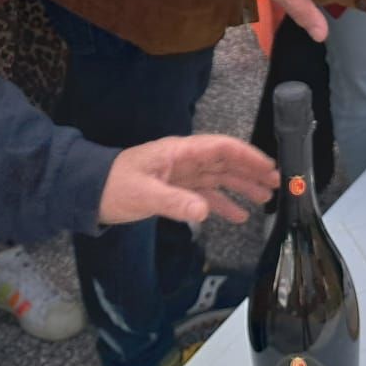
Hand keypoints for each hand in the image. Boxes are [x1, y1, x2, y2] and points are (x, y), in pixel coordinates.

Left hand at [99, 135, 278, 225]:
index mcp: (180, 152)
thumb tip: (205, 210)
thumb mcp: (144, 194)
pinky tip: (237, 216)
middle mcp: (185, 160)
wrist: (88, 193)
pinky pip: (205, 194)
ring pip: (218, 179)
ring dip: (241, 187)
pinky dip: (221, 204)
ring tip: (264, 200)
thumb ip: (175, 203)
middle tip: (277, 185)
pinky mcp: (175, 190)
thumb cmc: (114, 187)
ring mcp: (181, 175)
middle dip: (251, 172)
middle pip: (225, 163)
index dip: (247, 156)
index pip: (221, 148)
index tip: (269, 167)